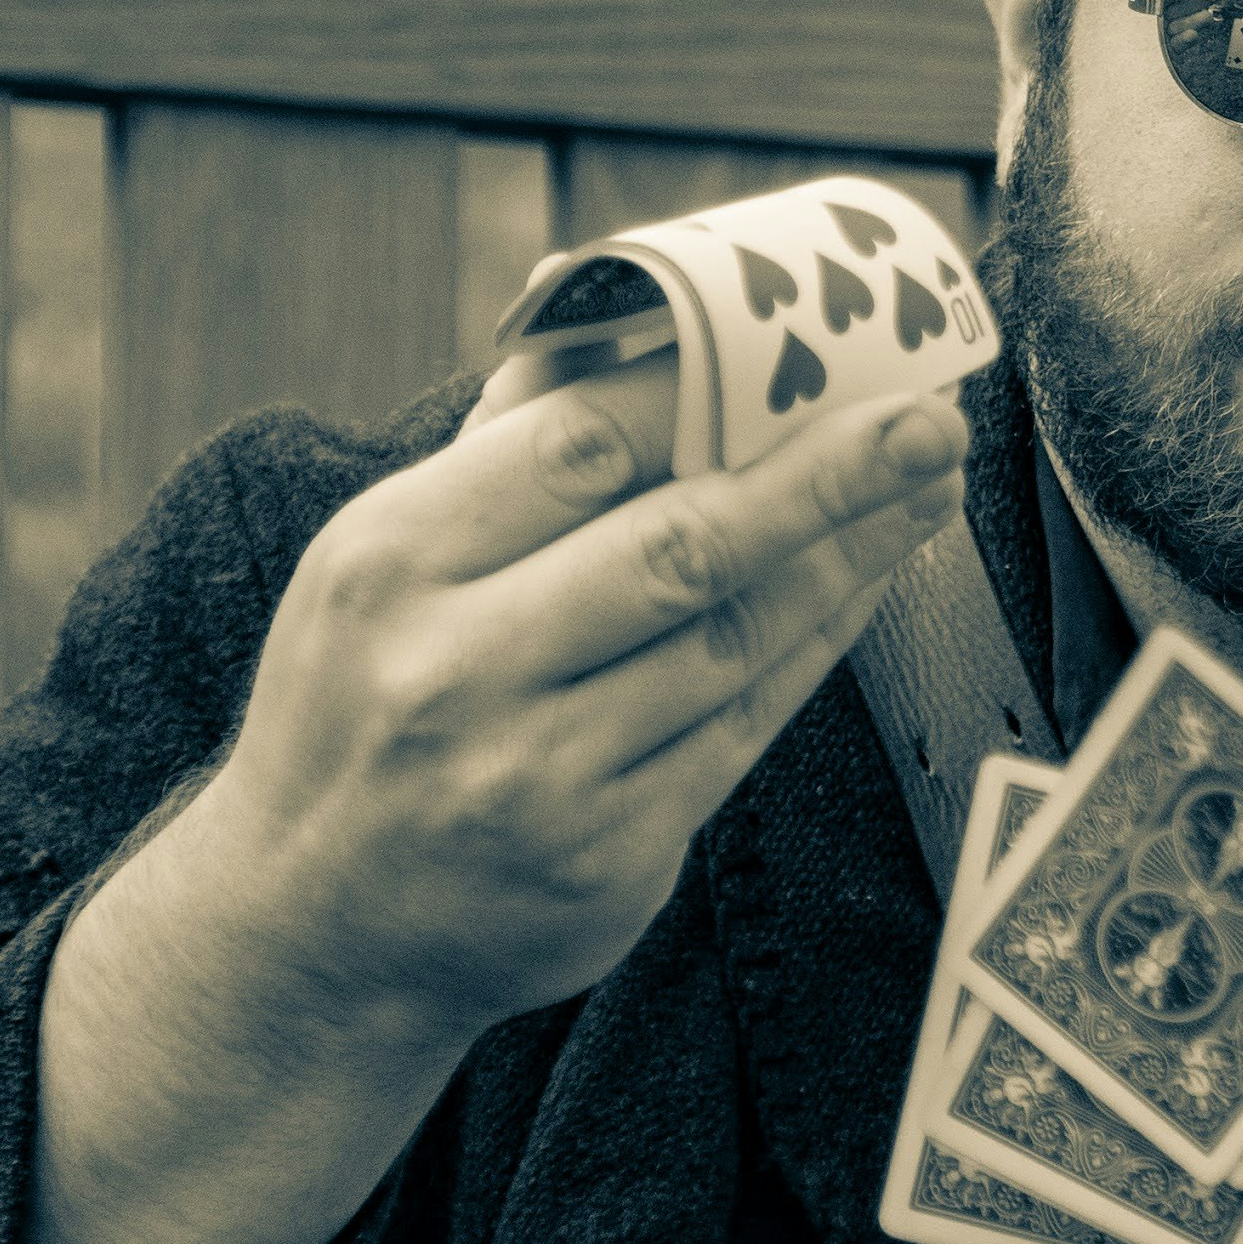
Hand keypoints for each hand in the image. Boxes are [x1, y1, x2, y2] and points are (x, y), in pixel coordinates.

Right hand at [166, 359, 967, 1055]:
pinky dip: (817, 642)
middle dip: (825, 473)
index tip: (806, 347)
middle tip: (929, 418)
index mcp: (390, 563)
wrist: (313, 936)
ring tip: (925, 484)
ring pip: (732, 637)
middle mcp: (457, 670)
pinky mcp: (608, 858)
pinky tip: (868, 580)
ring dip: (849, 552)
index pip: (576, 444)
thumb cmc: (357, 713)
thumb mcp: (379, 567)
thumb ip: (500, 450)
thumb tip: (612, 308)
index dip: (707, 390)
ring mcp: (537, 774)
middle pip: (680, 544)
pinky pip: (745, 725)